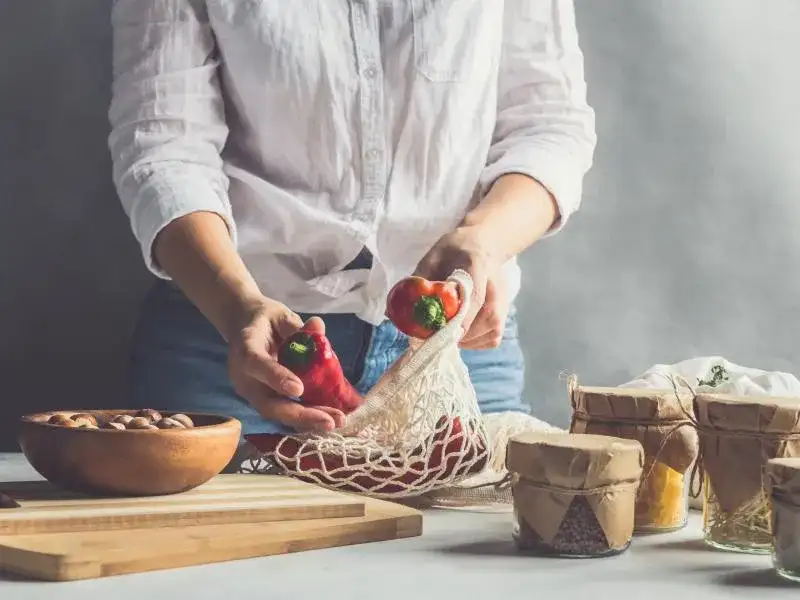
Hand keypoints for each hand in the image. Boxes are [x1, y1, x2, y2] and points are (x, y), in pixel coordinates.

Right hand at [226, 299, 345, 432]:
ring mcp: (252, 392)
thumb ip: (297, 326)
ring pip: (277, 413)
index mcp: (245, 347)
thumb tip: (318, 326)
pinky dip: (305, 417)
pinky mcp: (263, 399)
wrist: (244, 327)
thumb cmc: (265, 320)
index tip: (299, 389)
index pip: (256, 364)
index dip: (276, 377)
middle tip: (330, 421)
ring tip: (336, 422)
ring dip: (307, 421)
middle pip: (268, 403)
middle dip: (300, 415)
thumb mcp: (280, 316)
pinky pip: (283, 412)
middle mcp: (244, 376)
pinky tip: (329, 418)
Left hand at [414, 226, 509, 349]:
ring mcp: (503, 302)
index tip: (442, 332)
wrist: (480, 246)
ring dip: (465, 339)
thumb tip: (396, 311)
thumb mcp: (431, 259)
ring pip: (489, 332)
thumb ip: (419, 283)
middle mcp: (497, 286)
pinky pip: (491, 339)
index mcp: (477, 264)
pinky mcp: (503, 316)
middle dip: (458, 332)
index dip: (461, 317)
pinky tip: (459, 333)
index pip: (476, 295)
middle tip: (433, 334)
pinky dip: (474, 342)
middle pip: (486, 317)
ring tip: (445, 332)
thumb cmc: (452, 253)